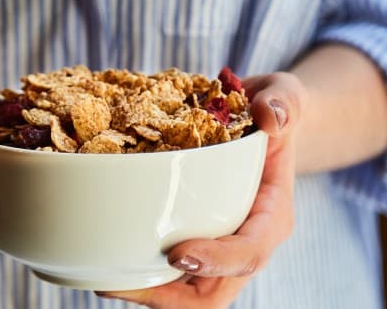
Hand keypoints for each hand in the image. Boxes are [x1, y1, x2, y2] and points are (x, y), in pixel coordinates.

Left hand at [99, 72, 306, 308]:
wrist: (261, 124)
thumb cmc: (272, 113)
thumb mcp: (284, 97)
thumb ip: (282, 103)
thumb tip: (268, 116)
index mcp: (270, 216)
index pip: (250, 252)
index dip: (217, 260)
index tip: (178, 253)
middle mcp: (244, 240)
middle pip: (212, 293)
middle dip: (168, 297)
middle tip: (118, 283)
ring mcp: (218, 245)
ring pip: (186, 291)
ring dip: (145, 292)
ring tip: (102, 279)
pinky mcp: (196, 237)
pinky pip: (170, 270)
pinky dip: (140, 272)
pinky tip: (104, 258)